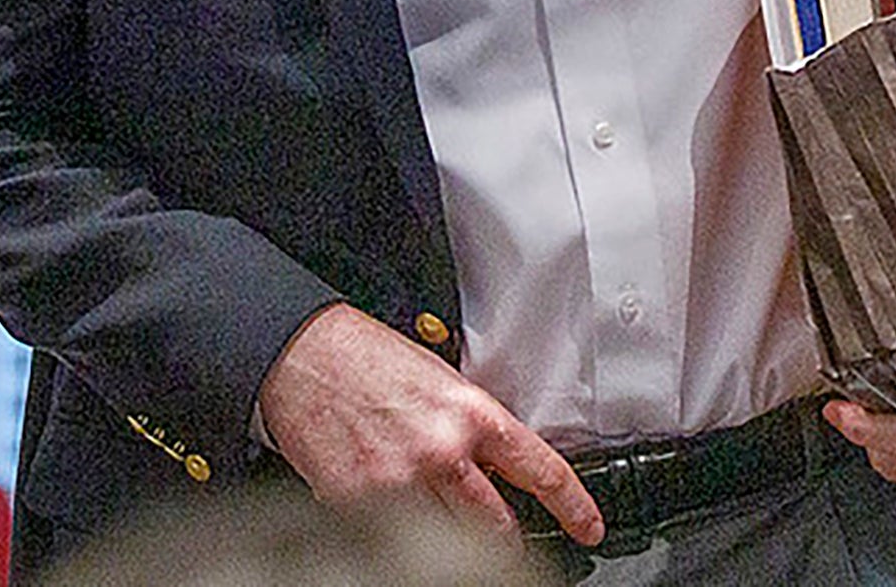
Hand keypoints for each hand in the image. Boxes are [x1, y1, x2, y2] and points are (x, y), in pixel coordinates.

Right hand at [258, 302, 603, 545]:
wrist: (307, 355)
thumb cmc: (369, 360)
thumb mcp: (442, 379)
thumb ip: (471, 425)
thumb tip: (495, 461)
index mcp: (470, 414)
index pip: (540, 469)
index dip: (573, 506)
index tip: (588, 526)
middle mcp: (441, 452)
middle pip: (496, 522)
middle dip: (507, 536)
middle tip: (509, 538)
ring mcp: (400, 483)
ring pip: (451, 537)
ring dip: (459, 539)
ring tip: (453, 531)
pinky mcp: (357, 504)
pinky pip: (395, 533)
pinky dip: (402, 530)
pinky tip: (395, 512)